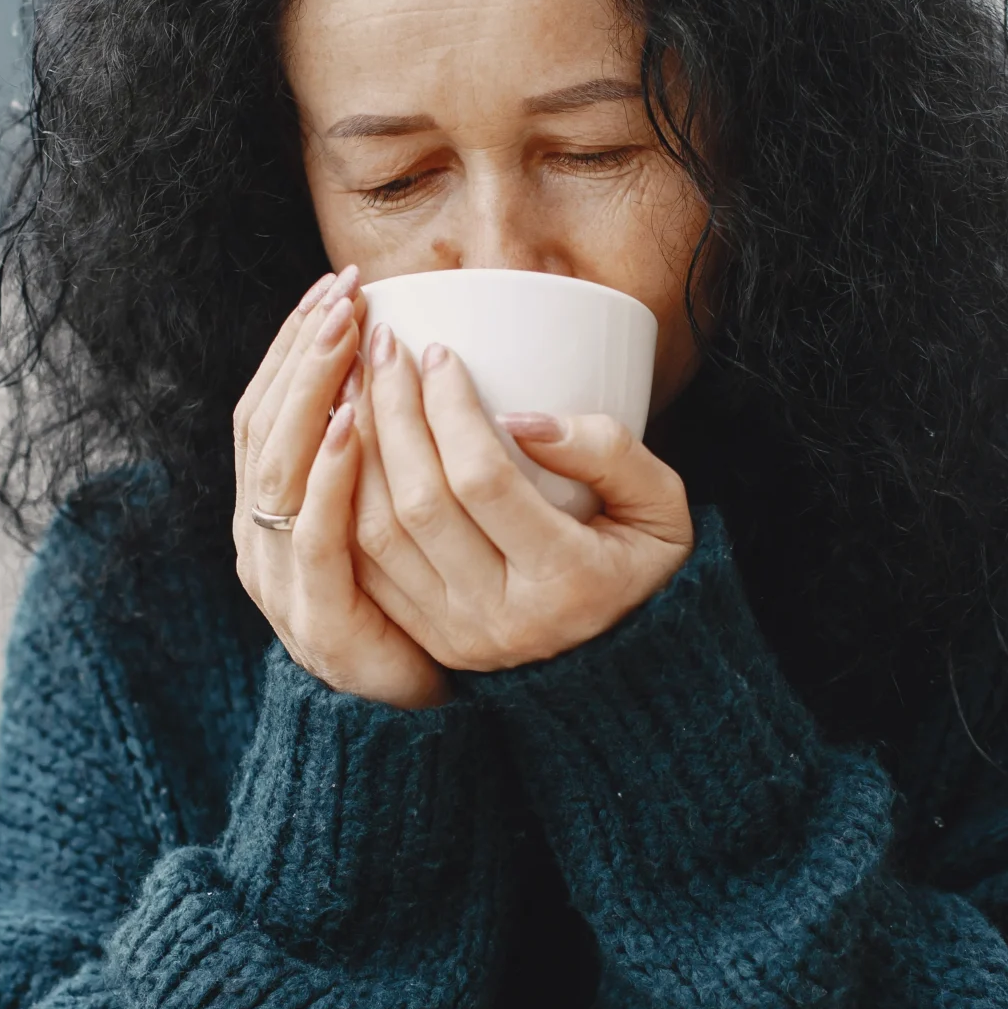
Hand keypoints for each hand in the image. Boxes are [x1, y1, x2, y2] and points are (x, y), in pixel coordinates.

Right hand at [233, 271, 449, 709]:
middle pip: (260, 428)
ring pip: (276, 472)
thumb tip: (404, 358)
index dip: (292, 345)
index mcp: (272, 511)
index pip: (263, 409)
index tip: (334, 286)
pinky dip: (324, 476)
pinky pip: (314, 538)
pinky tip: (349, 424)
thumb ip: (384, 449)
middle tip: (346, 293)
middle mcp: (260, 541)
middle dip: (302, 353)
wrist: (428, 710)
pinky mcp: (319, 621)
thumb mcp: (394, 512)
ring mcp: (282, 584)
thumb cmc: (424, 600)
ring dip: (310, 395)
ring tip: (349, 336)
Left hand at [350, 325, 694, 673]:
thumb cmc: (643, 563)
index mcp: (567, 580)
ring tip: (354, 384)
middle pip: (420, 502)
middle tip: (384, 348)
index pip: (484, 480)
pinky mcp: (427, 638)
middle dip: (392, 413)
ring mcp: (457, 634)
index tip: (438, 352)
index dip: (450, 409)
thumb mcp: (662, 506)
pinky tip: (344, 446)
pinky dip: (346, 499)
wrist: (624, 659)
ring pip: (377, 534)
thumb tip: (522, 418)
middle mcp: (504, 617)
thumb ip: (610, 453)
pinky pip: (365, 564)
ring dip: (357, 452)